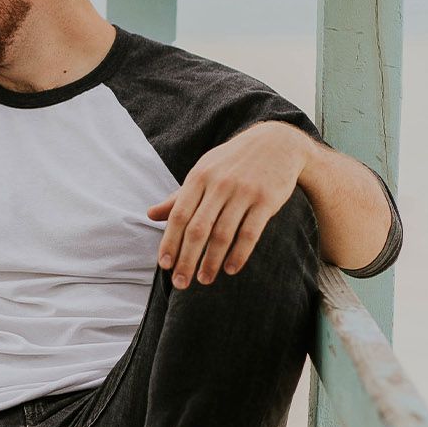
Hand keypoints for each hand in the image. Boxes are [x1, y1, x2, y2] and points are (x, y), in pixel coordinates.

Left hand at [148, 122, 306, 285]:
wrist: (276, 142)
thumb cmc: (233, 162)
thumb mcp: (204, 171)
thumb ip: (179, 196)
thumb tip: (150, 215)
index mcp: (199, 177)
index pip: (179, 216)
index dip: (170, 242)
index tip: (164, 266)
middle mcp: (219, 184)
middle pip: (198, 229)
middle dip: (187, 259)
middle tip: (181, 283)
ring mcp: (243, 192)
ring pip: (223, 234)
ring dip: (212, 261)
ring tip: (205, 279)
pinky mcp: (266, 200)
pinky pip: (250, 233)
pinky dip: (239, 254)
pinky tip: (231, 269)